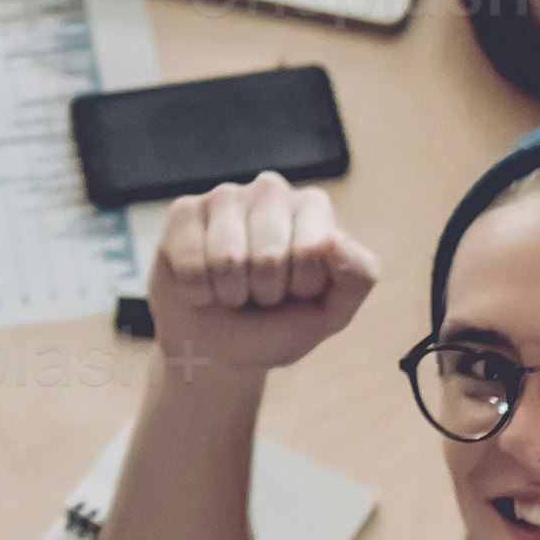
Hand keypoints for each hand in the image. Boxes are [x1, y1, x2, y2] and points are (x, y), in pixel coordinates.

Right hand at [145, 176, 380, 378]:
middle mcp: (270, 190)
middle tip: (260, 294)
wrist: (218, 349)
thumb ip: (356, 277)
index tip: (295, 292)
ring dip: (229, 293)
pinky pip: (190, 262)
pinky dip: (197, 291)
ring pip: (226, 258)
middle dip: (264, 292)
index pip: (312, 248)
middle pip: (269, 255)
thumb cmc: (278, 324)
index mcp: (313, 208)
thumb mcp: (331, 313)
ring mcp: (224, 196)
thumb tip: (332, 239)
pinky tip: (201, 284)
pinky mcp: (183, 211)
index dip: (301, 286)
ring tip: (231, 289)